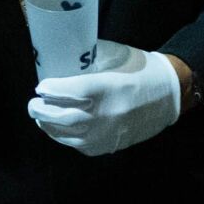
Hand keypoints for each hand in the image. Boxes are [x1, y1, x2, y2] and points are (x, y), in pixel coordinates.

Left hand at [28, 41, 182, 155]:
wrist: (170, 95)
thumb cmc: (141, 70)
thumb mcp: (116, 57)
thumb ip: (91, 59)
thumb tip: (64, 57)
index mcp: (106, 87)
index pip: (69, 90)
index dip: (51, 89)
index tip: (41, 86)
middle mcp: (104, 113)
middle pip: (64, 117)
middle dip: (42, 111)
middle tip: (33, 104)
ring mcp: (107, 133)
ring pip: (69, 135)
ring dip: (50, 127)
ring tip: (41, 118)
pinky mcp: (110, 145)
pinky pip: (81, 146)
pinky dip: (65, 138)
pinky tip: (59, 130)